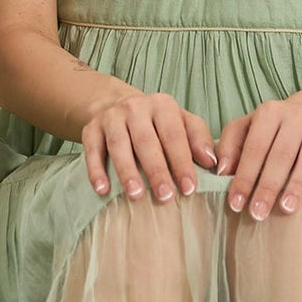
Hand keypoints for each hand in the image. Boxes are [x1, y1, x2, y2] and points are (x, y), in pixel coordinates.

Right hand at [80, 90, 218, 201]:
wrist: (115, 105)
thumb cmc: (157, 123)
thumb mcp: (181, 122)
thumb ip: (198, 139)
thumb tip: (211, 163)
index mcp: (162, 105)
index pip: (174, 135)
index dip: (182, 162)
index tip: (190, 188)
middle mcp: (135, 107)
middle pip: (146, 141)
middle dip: (157, 171)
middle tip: (166, 197)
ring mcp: (111, 117)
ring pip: (119, 146)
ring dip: (127, 172)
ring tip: (136, 196)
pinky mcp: (90, 129)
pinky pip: (92, 150)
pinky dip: (95, 170)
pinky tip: (102, 189)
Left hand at [216, 95, 301, 217]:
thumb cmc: (275, 130)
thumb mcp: (248, 128)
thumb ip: (230, 146)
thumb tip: (221, 172)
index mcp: (269, 112)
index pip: (254, 148)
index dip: (244, 177)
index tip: (235, 204)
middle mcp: (296, 114)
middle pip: (280, 155)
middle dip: (267, 187)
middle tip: (257, 214)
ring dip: (296, 185)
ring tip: (285, 210)